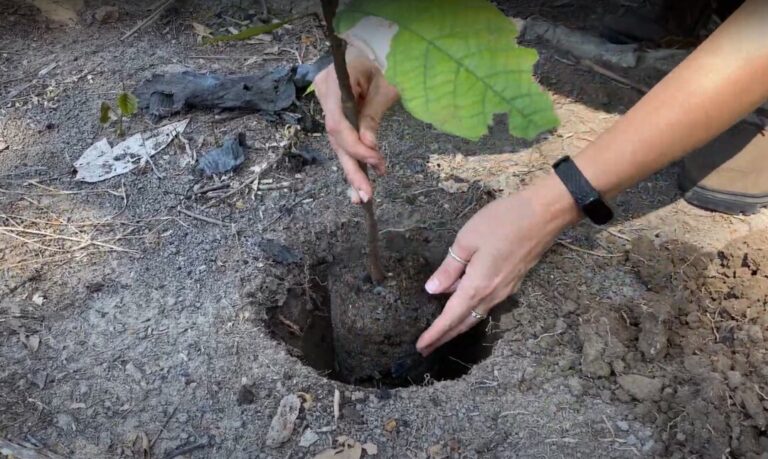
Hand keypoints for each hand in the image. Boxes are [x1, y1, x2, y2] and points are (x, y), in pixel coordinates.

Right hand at [314, 51, 398, 202]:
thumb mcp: (384, 86)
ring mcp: (326, 104)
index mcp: (334, 82)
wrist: (371, 45)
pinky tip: (358, 183)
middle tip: (365, 195)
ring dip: (352, 170)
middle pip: (335, 139)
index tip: (376, 161)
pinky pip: (341, 139)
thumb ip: (373, 116)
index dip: (355, 147)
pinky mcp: (334, 113)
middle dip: (351, 168)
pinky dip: (352, 159)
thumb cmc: (383, 60)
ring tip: (363, 196)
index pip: (338, 124)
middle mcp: (324, 95)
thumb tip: (369, 147)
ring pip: (337, 144)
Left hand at [416, 176, 579, 354]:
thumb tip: (432, 290)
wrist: (544, 214)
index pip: (451, 317)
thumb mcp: (467, 241)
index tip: (420, 347)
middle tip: (426, 348)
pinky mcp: (513, 281)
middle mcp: (493, 294)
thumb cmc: (502, 222)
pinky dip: (472, 312)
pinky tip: (463, 306)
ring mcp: (505, 290)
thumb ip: (449, 268)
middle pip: (464, 323)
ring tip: (441, 333)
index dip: (434, 333)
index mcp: (478, 286)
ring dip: (458, 327)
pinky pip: (487, 304)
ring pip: (477, 315)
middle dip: (444, 337)